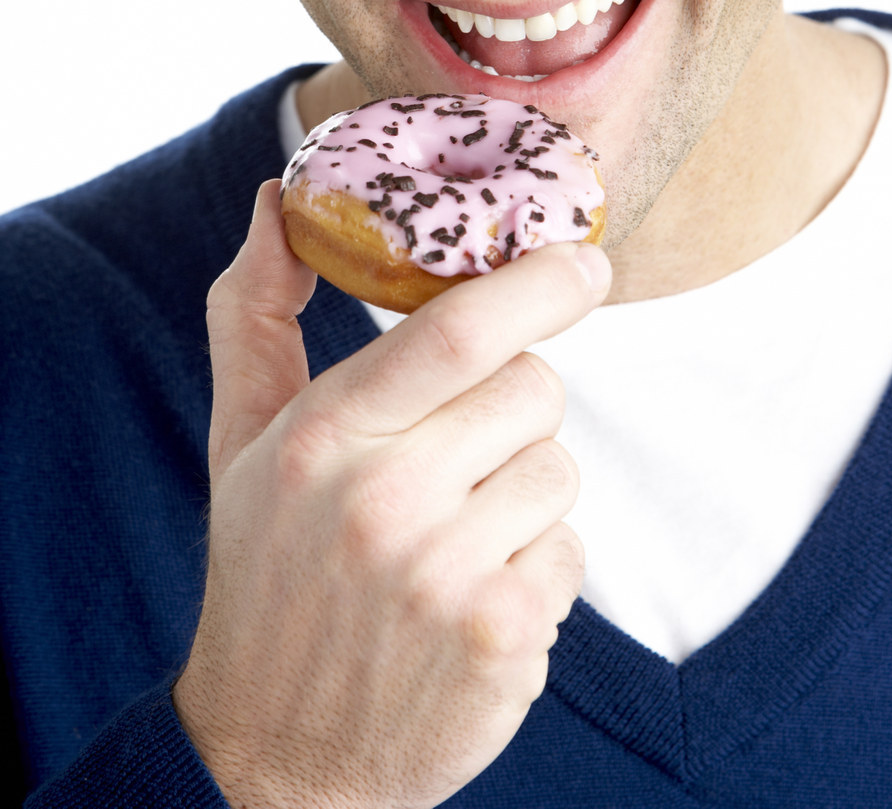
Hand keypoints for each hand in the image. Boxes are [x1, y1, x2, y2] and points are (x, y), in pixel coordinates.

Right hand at [173, 180, 610, 808]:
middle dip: (515, 407)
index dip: (539, 284)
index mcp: (321, 437)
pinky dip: (538, 568)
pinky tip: (471, 601)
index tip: (585, 263)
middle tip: (454, 460)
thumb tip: (276, 202)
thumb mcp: (241, 443)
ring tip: (450, 542)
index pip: (456, 331)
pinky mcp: (501, 639)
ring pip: (559, 468)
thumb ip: (254, 315)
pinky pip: (571, 550)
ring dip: (525, 494)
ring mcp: (444, 575)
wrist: (272, 762)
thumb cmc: (267, 574)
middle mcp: (382, 501)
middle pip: (533, 389)